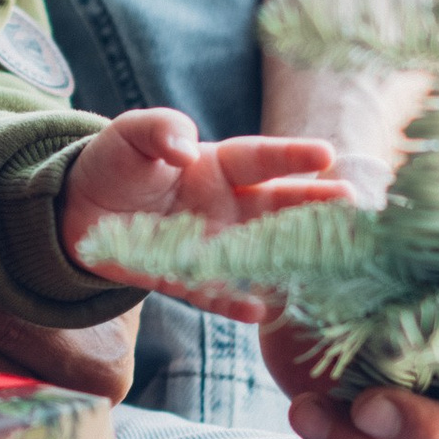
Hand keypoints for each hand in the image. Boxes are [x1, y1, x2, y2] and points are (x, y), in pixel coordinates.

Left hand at [60, 107, 345, 317]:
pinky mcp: (186, 278)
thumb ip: (161, 130)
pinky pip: (216, 292)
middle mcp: (227, 206)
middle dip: (317, 210)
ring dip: (290, 261)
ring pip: (259, 254)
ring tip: (330, 268)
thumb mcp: (132, 133)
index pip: (262, 159)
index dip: (293, 157)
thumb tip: (186, 148)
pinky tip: (260, 309)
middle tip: (359, 211)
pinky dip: (236, 301)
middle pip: (279, 209)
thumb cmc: (119, 161)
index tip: (328, 155)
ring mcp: (211, 245)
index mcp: (220, 164)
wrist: (80, 208)